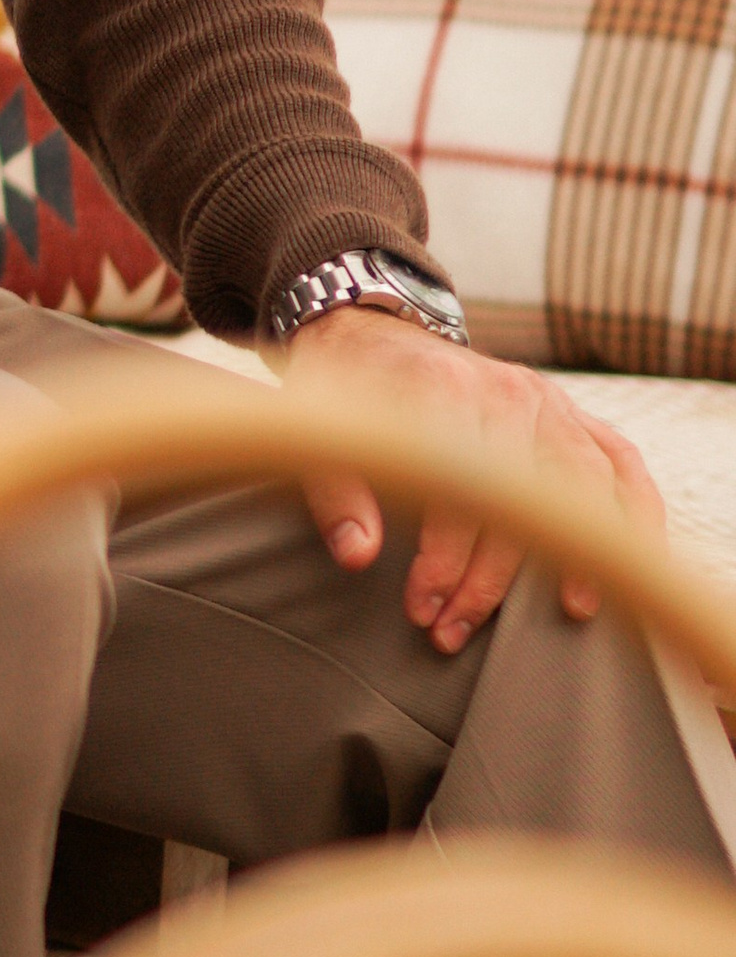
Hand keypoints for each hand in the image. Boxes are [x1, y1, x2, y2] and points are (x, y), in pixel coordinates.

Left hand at [279, 300, 665, 653]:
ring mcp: (546, 400)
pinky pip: (623, 461)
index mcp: (442, 389)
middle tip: (453, 628)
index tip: (422, 608)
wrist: (375, 328)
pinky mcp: (569, 413)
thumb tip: (357, 556)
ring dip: (573, 551)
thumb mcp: (319, 422)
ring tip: (568, 611)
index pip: (456, 488)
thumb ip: (336, 490)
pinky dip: (637, 509)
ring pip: (579, 483)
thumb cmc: (347, 384)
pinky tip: (630, 559)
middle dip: (491, 576)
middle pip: (520, 494)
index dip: (443, 558)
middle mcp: (506, 391)